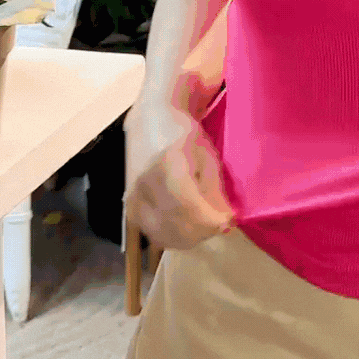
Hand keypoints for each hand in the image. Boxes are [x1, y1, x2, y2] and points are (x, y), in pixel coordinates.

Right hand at [125, 84, 235, 252]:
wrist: (150, 121)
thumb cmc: (182, 133)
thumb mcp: (206, 154)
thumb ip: (214, 189)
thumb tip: (226, 221)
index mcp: (167, 164)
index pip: (188, 204)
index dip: (210, 220)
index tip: (229, 222)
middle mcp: (146, 183)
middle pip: (176, 225)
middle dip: (204, 231)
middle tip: (220, 222)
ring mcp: (134, 198)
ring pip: (164, 236)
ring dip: (190, 238)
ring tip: (205, 224)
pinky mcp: (129, 208)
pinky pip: (153, 234)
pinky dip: (173, 237)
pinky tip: (187, 228)